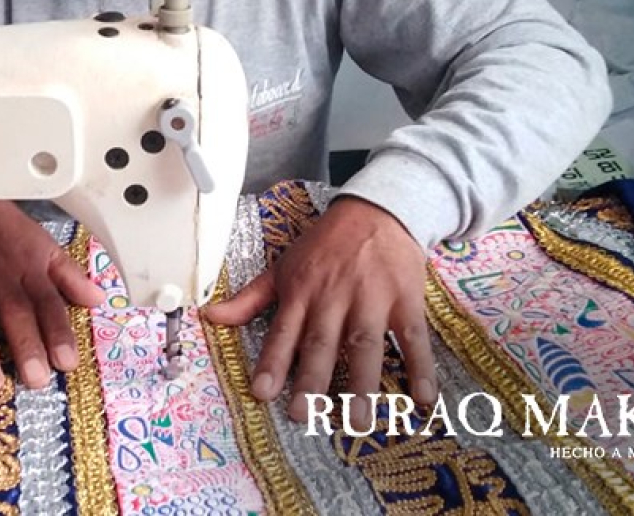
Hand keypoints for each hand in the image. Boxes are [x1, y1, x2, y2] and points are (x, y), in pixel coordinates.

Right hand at [0, 200, 103, 390]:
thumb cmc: (5, 227)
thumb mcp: (44, 244)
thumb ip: (69, 275)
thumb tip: (98, 299)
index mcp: (28, 269)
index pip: (48, 303)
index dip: (58, 332)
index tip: (67, 362)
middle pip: (14, 312)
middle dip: (25, 345)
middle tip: (35, 379)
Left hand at [202, 196, 436, 430]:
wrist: (377, 210)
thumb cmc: (324, 246)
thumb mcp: (283, 266)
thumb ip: (250, 298)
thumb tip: (211, 317)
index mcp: (301, 291)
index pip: (283, 331)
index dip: (271, 361)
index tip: (261, 392)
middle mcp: (334, 296)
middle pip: (322, 341)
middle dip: (312, 379)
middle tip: (304, 415)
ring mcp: (372, 298)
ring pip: (364, 343)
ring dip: (363, 384)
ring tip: (359, 423)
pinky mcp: (406, 299)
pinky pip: (413, 337)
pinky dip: (420, 367)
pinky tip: (422, 400)